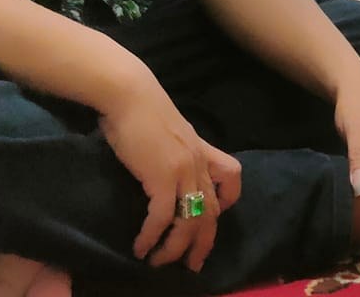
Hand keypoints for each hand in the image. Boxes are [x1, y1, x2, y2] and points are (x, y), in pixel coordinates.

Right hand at [98, 83, 243, 272]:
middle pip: (212, 211)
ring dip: (175, 248)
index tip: (209, 218)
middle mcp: (199, 164)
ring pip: (190, 221)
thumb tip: (160, 165)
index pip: (231, 177)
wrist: (128, 95)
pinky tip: (140, 248)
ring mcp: (184, 171)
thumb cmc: (140, 110)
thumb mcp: (168, 132)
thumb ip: (172, 150)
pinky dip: (152, 237)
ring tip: (159, 263)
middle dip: (203, 242)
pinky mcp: (162, 177)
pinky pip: (162, 217)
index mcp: (202, 150)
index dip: (227, 201)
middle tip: (192, 265)